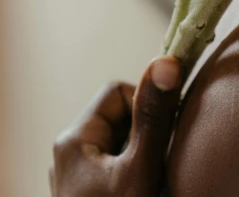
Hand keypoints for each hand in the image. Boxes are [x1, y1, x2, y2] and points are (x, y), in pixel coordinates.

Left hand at [50, 57, 181, 196]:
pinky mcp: (82, 193)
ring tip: (151, 182)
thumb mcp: (139, 171)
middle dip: (144, 134)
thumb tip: (166, 61)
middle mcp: (66, 153)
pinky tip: (141, 191)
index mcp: (72, 138)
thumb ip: (153, 118)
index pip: (118, 91)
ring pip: (117, 143)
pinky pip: (111, 166)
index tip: (164, 135)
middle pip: (118, 117)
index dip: (146, 106)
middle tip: (157, 164)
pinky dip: (131, 172)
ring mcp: (73, 176)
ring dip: (139, 154)